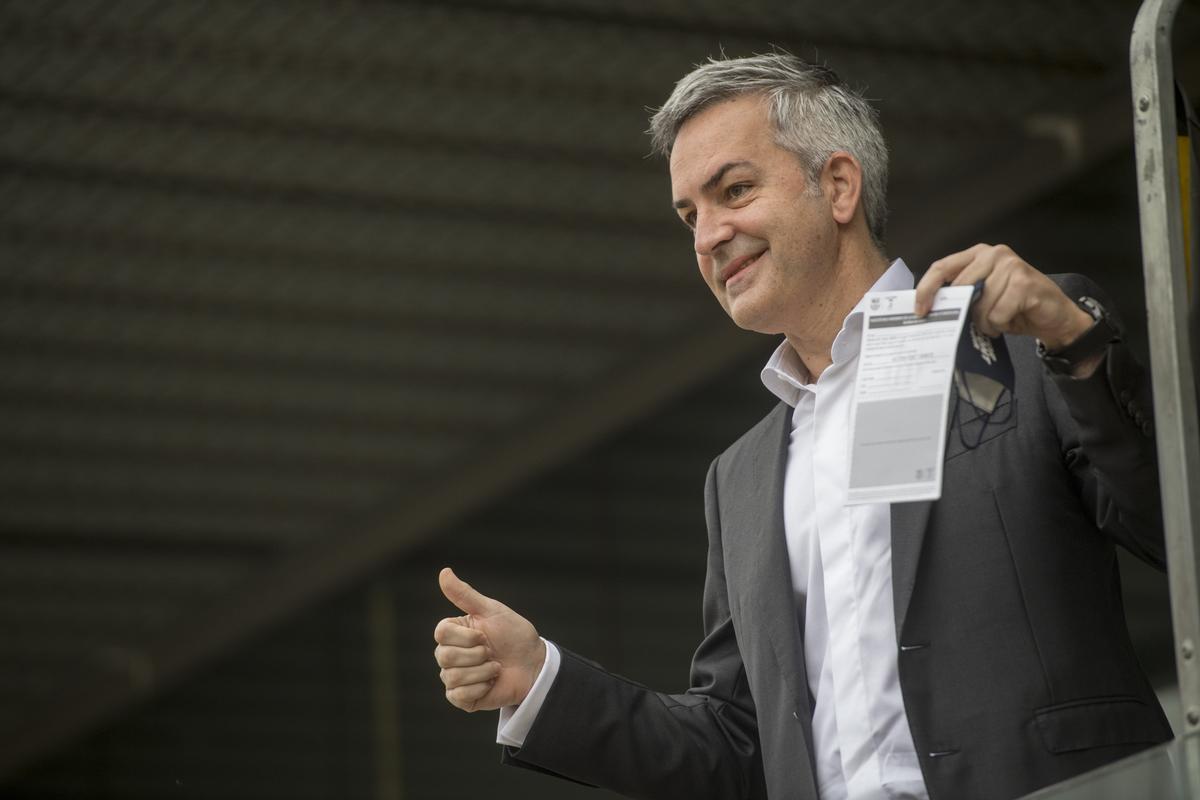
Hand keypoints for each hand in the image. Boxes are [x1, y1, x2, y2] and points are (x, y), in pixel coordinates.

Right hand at [433, 567, 545, 711]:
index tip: (485, 634)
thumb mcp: (491, 610)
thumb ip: (464, 594)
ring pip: (452, 676)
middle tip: (492, 652)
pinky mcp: (462, 698)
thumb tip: (443, 571)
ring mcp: (454, 677)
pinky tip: (491, 682)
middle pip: (444, 656)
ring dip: (482, 671)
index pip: (441, 633)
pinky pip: (458, 695)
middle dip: (477, 654)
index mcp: (454, 632)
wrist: (533, 663)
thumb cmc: (514, 635)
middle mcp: (449, 654)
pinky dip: (480, 688)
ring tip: (495, 667)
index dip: (466, 636)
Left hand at [915, 244, 1099, 375]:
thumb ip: (960, 295)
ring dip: (985, 322)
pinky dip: (1000, 324)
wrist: (1054, 318)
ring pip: (978, 304)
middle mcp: (993, 254)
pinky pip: (996, 313)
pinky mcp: (1023, 281)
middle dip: (963, 313)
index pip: (941, 267)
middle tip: (976, 325)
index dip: (926, 289)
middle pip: (959, 288)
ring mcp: (1010, 265)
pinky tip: (1010, 321)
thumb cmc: (1014, 308)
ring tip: (997, 321)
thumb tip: (929, 309)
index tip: (919, 310)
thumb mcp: (981, 299)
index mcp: (978, 255)